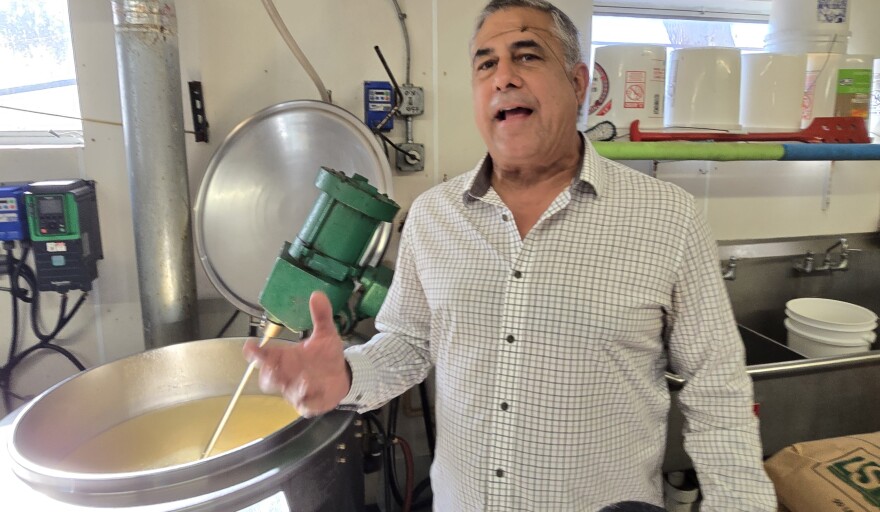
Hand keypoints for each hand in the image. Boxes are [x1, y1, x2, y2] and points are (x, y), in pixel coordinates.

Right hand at [243, 291, 350, 416]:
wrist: (341, 376)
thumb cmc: (326, 356)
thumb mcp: (325, 334)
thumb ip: (320, 316)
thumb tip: (318, 294)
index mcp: (285, 357)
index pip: (264, 355)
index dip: (254, 352)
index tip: (249, 347)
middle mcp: (286, 374)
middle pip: (267, 377)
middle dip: (268, 373)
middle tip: (271, 366)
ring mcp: (295, 390)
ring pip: (285, 391)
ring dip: (292, 385)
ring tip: (305, 379)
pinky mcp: (308, 403)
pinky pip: (304, 404)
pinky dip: (308, 399)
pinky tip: (315, 391)